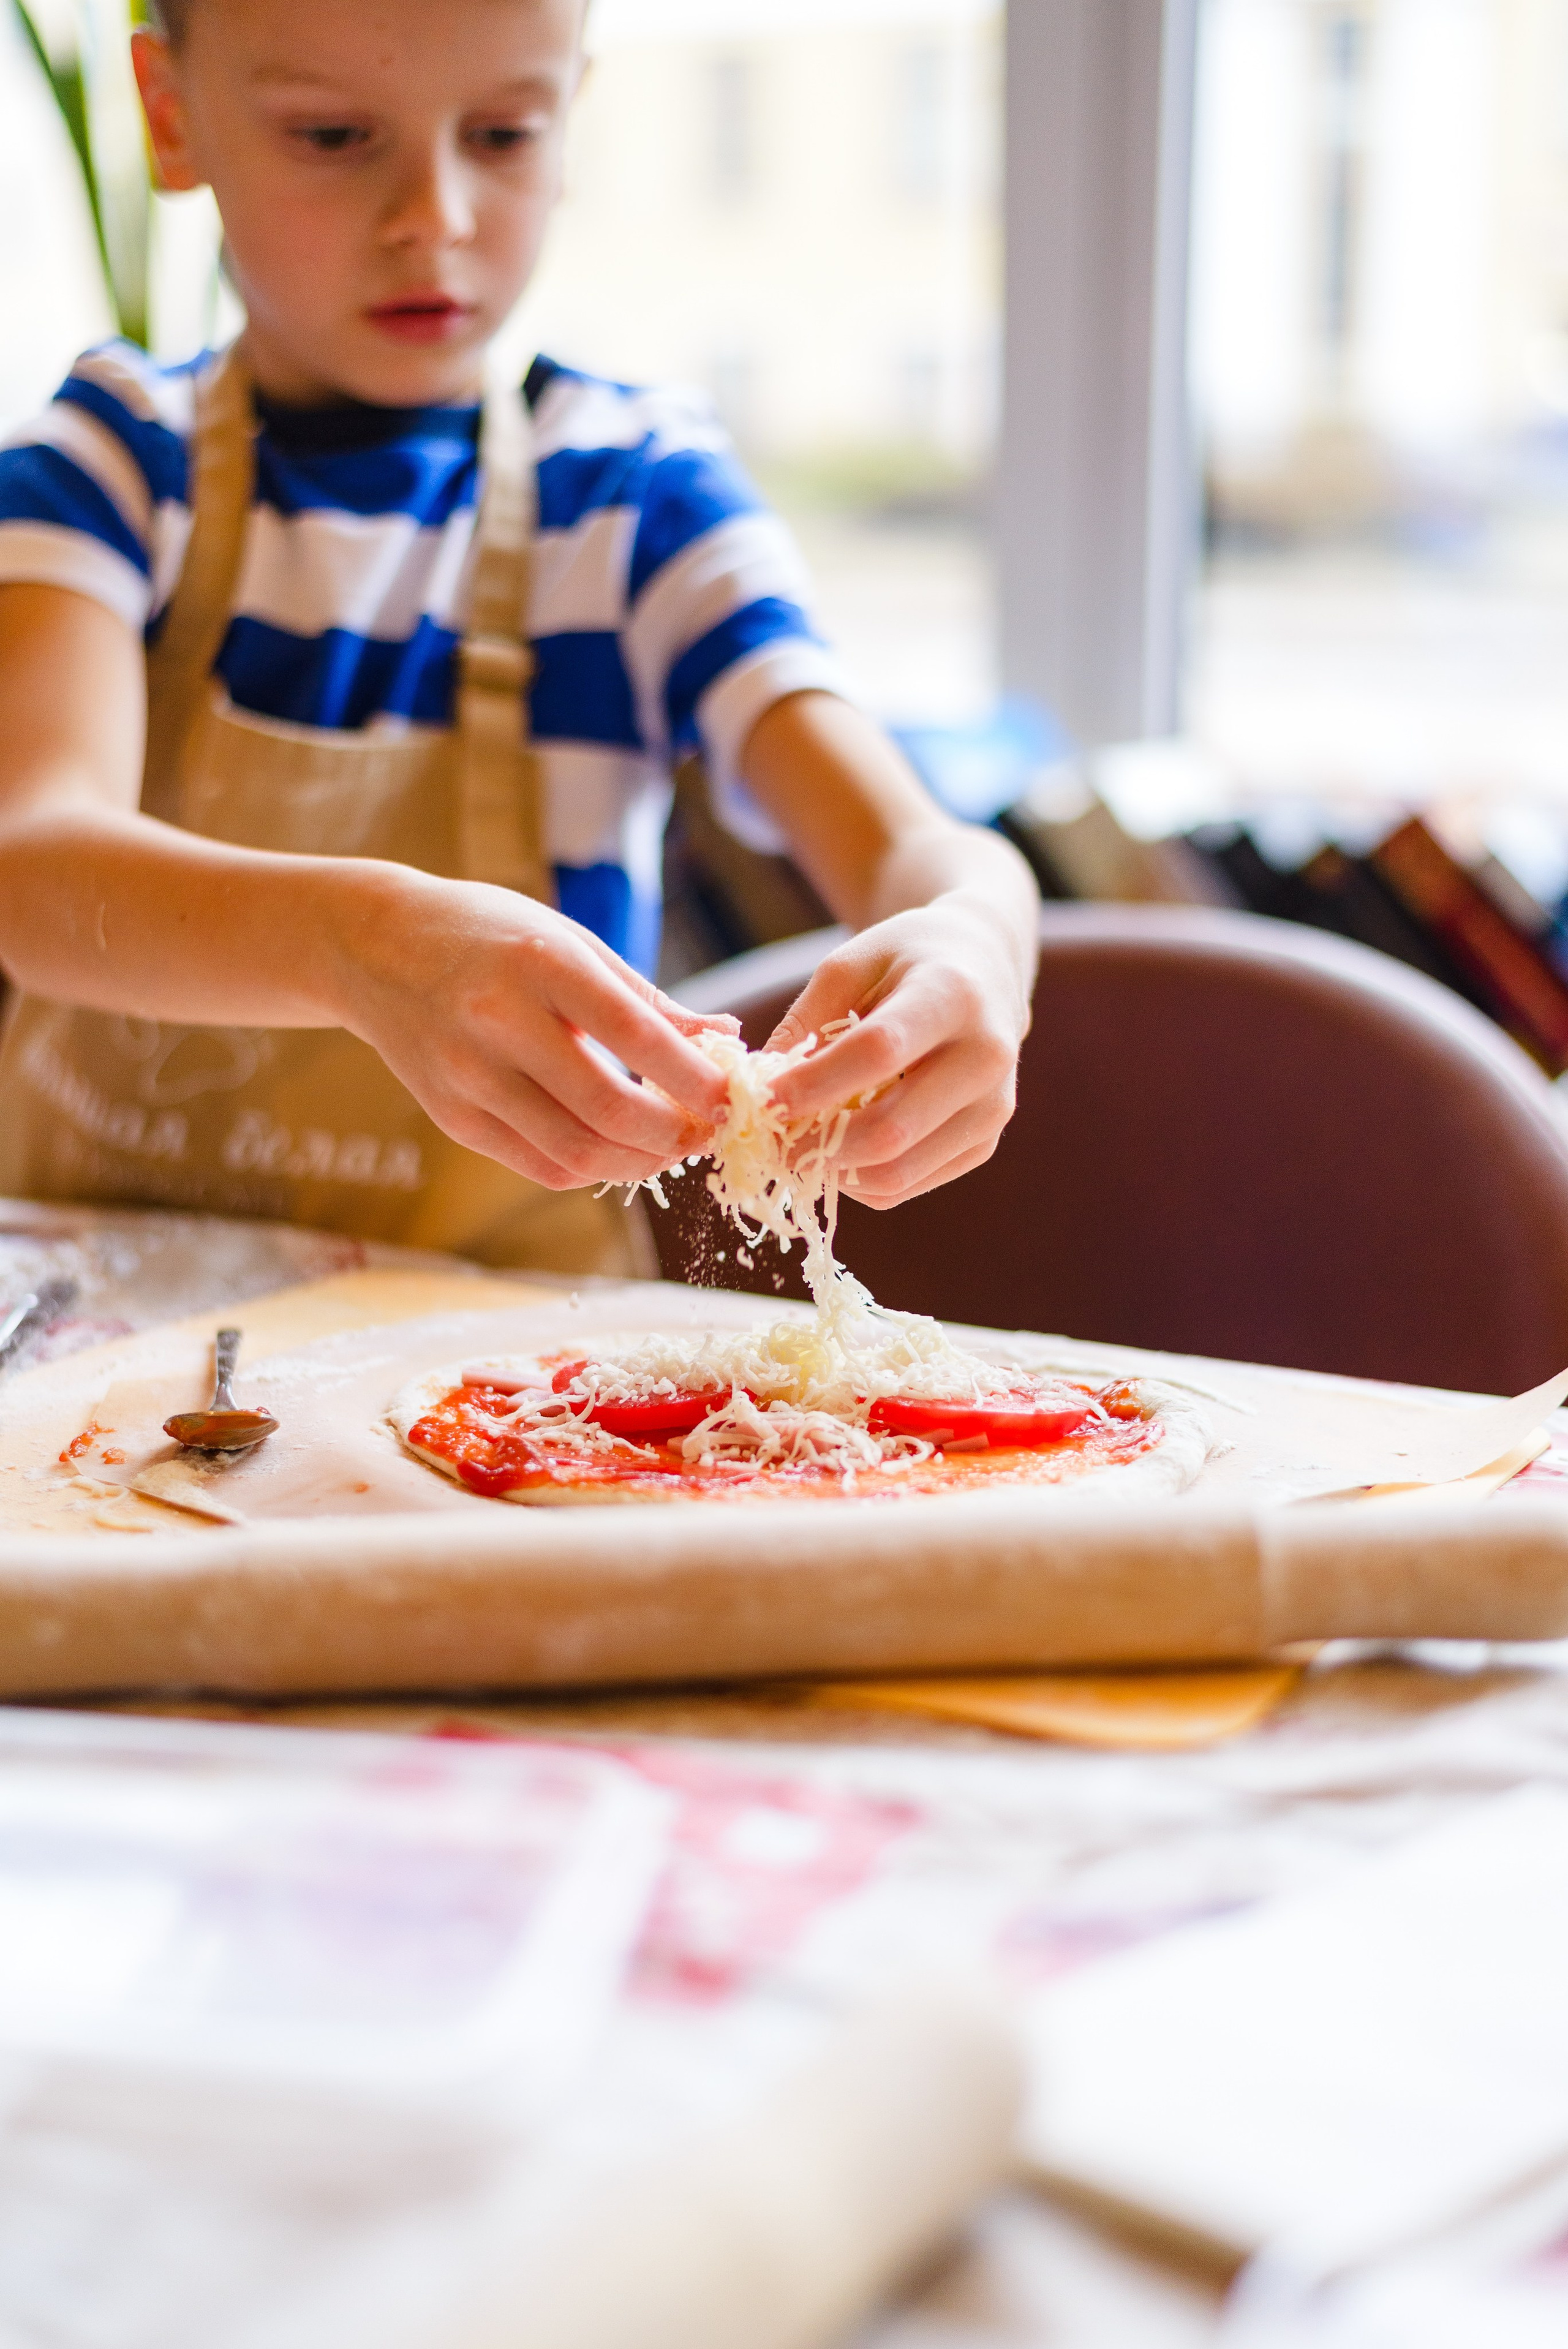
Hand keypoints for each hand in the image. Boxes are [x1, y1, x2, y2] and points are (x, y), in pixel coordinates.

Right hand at [338, 869, 733, 1190]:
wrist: (374, 946)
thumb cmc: (492, 935)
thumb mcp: (571, 942)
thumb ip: (647, 998)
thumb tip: (727, 1037)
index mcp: (540, 962)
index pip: (636, 1036)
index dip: (695, 1078)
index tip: (731, 1096)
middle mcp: (499, 1020)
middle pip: (608, 1107)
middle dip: (674, 1132)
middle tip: (707, 1130)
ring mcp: (469, 1075)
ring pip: (576, 1151)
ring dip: (638, 1161)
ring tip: (670, 1145)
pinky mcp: (452, 1116)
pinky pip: (538, 1165)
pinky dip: (591, 1168)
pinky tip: (617, 1150)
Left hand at [764, 897, 1031, 1208]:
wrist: (984, 972)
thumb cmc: (905, 963)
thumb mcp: (850, 965)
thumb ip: (805, 1023)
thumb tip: (760, 1093)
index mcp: (952, 996)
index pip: (878, 1052)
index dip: (813, 1084)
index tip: (764, 1099)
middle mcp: (986, 1058)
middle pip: (890, 1130)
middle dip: (814, 1146)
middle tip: (768, 1139)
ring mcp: (992, 1109)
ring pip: (896, 1174)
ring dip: (831, 1170)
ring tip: (795, 1145)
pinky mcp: (983, 1143)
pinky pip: (905, 1185)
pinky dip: (856, 1179)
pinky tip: (835, 1148)